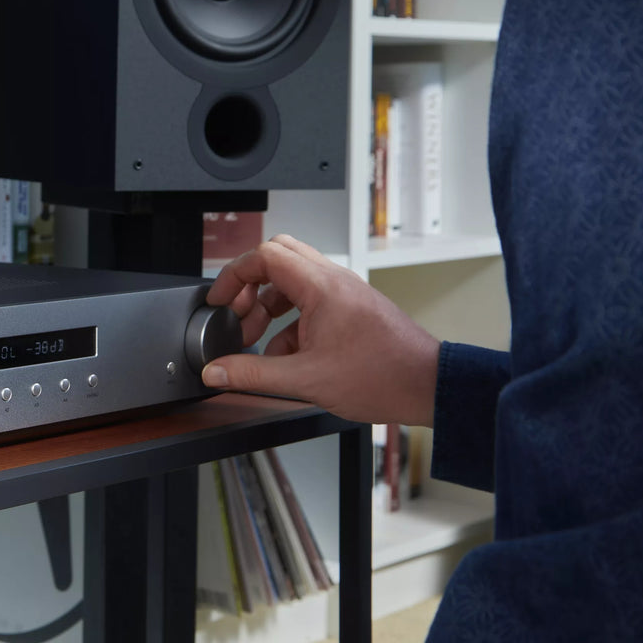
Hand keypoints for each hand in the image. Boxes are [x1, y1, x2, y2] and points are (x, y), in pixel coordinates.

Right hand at [202, 235, 440, 425]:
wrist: (426, 385)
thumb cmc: (381, 376)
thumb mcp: (305, 380)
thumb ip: (253, 374)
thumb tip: (217, 371)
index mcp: (321, 287)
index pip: (264, 256)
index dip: (233, 275)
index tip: (220, 300)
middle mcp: (333, 281)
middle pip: (278, 257)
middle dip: (250, 284)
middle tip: (238, 313)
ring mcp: (344, 292)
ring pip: (293, 280)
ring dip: (269, 305)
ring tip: (258, 339)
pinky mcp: (350, 308)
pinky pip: (310, 302)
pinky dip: (290, 323)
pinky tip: (287, 356)